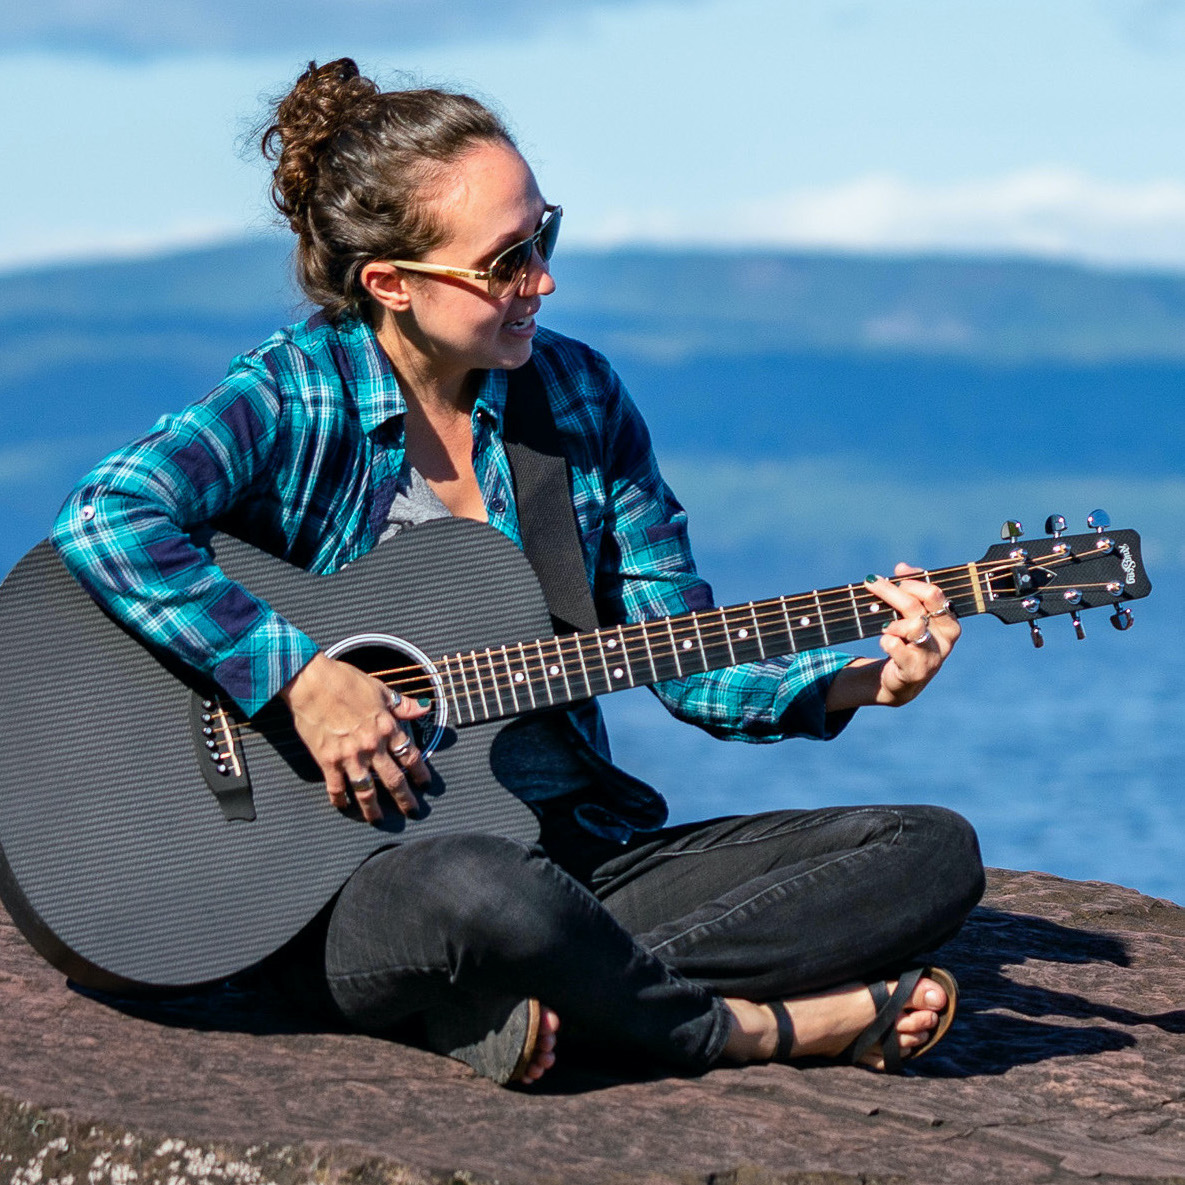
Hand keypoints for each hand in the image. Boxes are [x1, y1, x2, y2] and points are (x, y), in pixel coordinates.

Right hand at [279, 651, 430, 821]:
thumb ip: (403, 705)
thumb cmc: (345, 681)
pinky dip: (340, 800)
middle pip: (394, 779)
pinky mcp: (328, 761)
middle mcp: (372, 746)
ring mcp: (350, 756)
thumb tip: (425, 709)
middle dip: (405, 798)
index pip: (410, 756)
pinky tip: (344, 806)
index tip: (425, 784)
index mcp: (387, 727)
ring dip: (374, 808)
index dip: (420, 772)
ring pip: (367, 791)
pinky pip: (336, 787)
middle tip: (413, 811)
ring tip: (378, 819)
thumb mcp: (380, 689)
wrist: (311, 682)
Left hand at [825, 563, 960, 710]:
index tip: (895, 576)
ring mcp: (932, 656)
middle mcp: (945, 639)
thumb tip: (902, 567)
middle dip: (890, 591)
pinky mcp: (915, 671)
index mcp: (949, 621)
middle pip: (917, 606)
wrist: (902, 680)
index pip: (934, 593)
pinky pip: (897, 646)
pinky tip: (885, 642)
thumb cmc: (909, 641)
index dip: (912, 582)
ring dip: (891, 622)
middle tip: (872, 584)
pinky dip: (886, 640)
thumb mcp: (913, 614)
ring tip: (884, 625)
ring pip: (911, 627)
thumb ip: (911, 590)